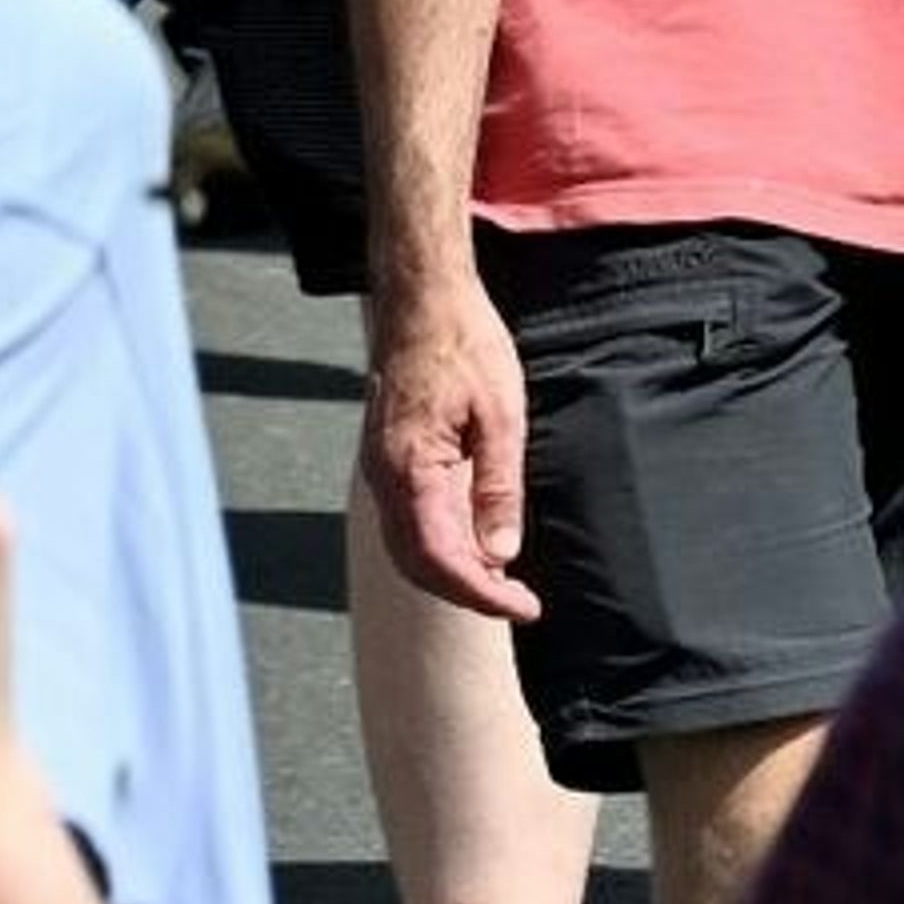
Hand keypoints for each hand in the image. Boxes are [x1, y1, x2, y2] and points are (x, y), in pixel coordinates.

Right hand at [361, 262, 536, 620]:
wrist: (421, 296)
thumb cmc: (464, 343)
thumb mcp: (500, 413)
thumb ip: (497, 487)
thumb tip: (501, 554)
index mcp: (409, 469)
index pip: (440, 559)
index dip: (482, 594)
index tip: (524, 607)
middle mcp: (384, 476)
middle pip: (417, 565)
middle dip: (468, 592)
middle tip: (519, 601)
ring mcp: (379, 468)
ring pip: (408, 546)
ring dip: (452, 572)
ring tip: (502, 580)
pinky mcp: (387, 457)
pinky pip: (406, 520)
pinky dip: (438, 545)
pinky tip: (474, 541)